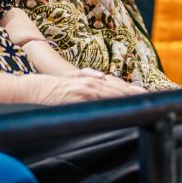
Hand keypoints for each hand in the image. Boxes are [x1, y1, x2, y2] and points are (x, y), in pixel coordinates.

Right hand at [26, 70, 144, 105]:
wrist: (31, 89)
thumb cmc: (49, 88)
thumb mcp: (70, 81)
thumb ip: (85, 78)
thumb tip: (100, 76)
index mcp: (90, 80)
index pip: (116, 85)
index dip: (131, 89)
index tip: (145, 94)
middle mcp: (90, 83)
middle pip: (118, 88)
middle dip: (135, 93)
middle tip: (151, 98)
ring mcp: (85, 90)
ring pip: (112, 93)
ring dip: (127, 97)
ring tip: (142, 101)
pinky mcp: (78, 97)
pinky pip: (98, 100)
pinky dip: (111, 101)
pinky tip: (121, 106)